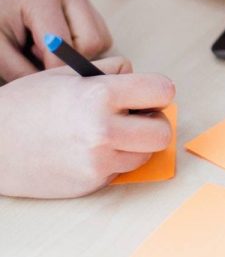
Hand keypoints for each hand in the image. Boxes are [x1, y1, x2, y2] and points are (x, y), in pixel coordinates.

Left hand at [0, 0, 111, 81]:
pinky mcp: (83, 2)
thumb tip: (58, 88)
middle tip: (37, 58)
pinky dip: (81, 46)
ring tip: (44, 49)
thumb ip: (26, 72)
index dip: (52, 71)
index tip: (37, 80)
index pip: (66, 45)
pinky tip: (54, 42)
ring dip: (77, 54)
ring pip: (101, 39)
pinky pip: (98, 34)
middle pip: (94, 41)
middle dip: (70, 60)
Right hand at [0, 58, 174, 198]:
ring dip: (135, 144)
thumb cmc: (28, 103)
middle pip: (163, 132)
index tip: (148, 94)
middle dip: (153, 122)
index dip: (157, 91)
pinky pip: (120, 171)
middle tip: (135, 117)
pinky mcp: (90, 184)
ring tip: (108, 132)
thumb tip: (140, 78)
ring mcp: (98, 162)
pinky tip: (88, 150)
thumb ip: (113, 71)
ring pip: (145, 154)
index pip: (163, 92)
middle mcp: (104, 131)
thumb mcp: (70, 73)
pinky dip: (114, 160)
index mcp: (101, 95)